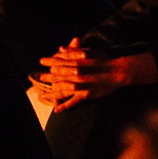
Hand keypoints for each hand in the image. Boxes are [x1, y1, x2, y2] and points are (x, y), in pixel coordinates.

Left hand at [37, 42, 154, 107]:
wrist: (117, 71)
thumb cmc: (104, 59)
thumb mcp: (88, 51)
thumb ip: (73, 51)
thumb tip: (60, 49)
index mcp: (75, 62)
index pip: (58, 61)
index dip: (49, 61)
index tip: (41, 61)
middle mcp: (75, 74)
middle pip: (57, 76)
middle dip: (47, 77)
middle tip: (39, 78)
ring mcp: (80, 85)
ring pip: (61, 90)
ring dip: (51, 93)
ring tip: (42, 96)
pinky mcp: (86, 95)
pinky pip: (73, 102)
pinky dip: (64, 106)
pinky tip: (56, 109)